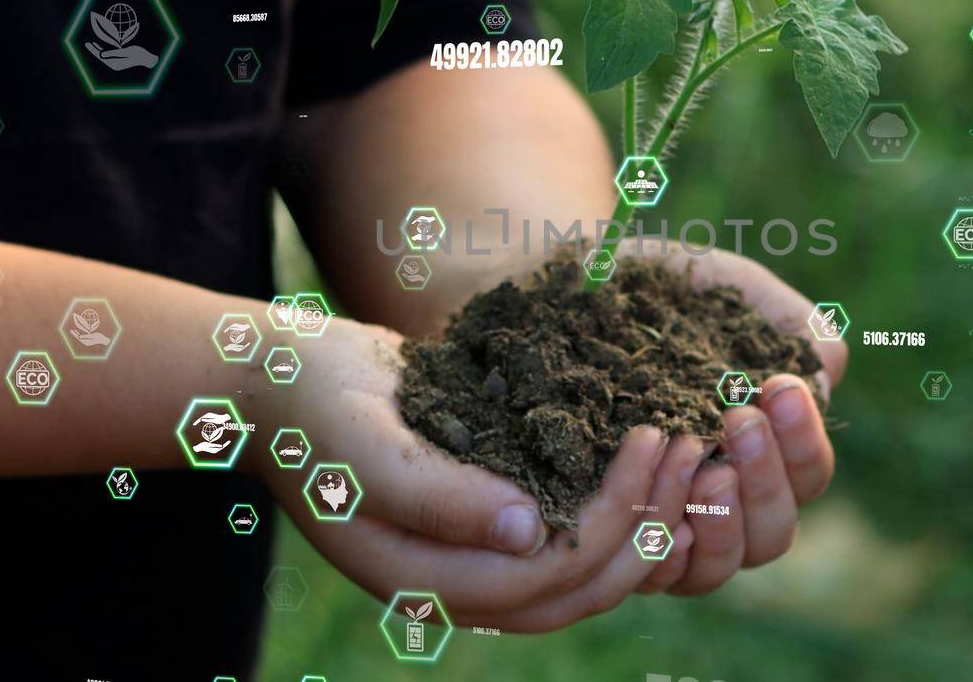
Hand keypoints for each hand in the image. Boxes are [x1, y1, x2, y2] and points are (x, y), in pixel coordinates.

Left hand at [84, 42, 157, 70]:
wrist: (147, 57)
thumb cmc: (139, 54)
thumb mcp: (126, 52)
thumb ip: (114, 53)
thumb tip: (101, 54)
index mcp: (116, 64)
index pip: (102, 57)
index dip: (94, 50)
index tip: (89, 44)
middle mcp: (115, 64)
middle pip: (101, 57)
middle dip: (94, 50)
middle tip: (87, 44)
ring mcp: (116, 62)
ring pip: (104, 55)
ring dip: (98, 49)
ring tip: (90, 44)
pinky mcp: (118, 59)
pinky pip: (108, 55)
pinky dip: (103, 50)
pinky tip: (99, 46)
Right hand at [254, 317, 706, 631]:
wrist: (281, 382)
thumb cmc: (314, 407)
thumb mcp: (364, 444)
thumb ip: (436, 497)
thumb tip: (528, 535)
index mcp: (423, 583)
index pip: (543, 581)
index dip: (612, 522)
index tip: (653, 442)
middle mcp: (458, 586)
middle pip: (577, 589)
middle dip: (647, 523)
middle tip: (691, 445)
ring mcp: (475, 559)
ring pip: (582, 571)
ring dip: (644, 518)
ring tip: (689, 448)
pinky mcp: (490, 521)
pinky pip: (568, 534)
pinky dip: (618, 504)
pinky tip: (653, 450)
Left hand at [611, 242, 846, 596]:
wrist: (543, 286)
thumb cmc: (641, 291)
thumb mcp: (718, 288)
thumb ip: (781, 321)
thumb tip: (827, 373)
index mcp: (754, 449)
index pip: (805, 473)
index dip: (803, 441)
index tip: (781, 387)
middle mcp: (715, 500)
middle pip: (774, 532)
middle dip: (768, 477)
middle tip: (742, 419)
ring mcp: (664, 527)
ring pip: (721, 565)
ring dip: (724, 519)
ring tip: (706, 462)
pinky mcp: (609, 542)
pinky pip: (651, 574)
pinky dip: (664, 550)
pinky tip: (658, 509)